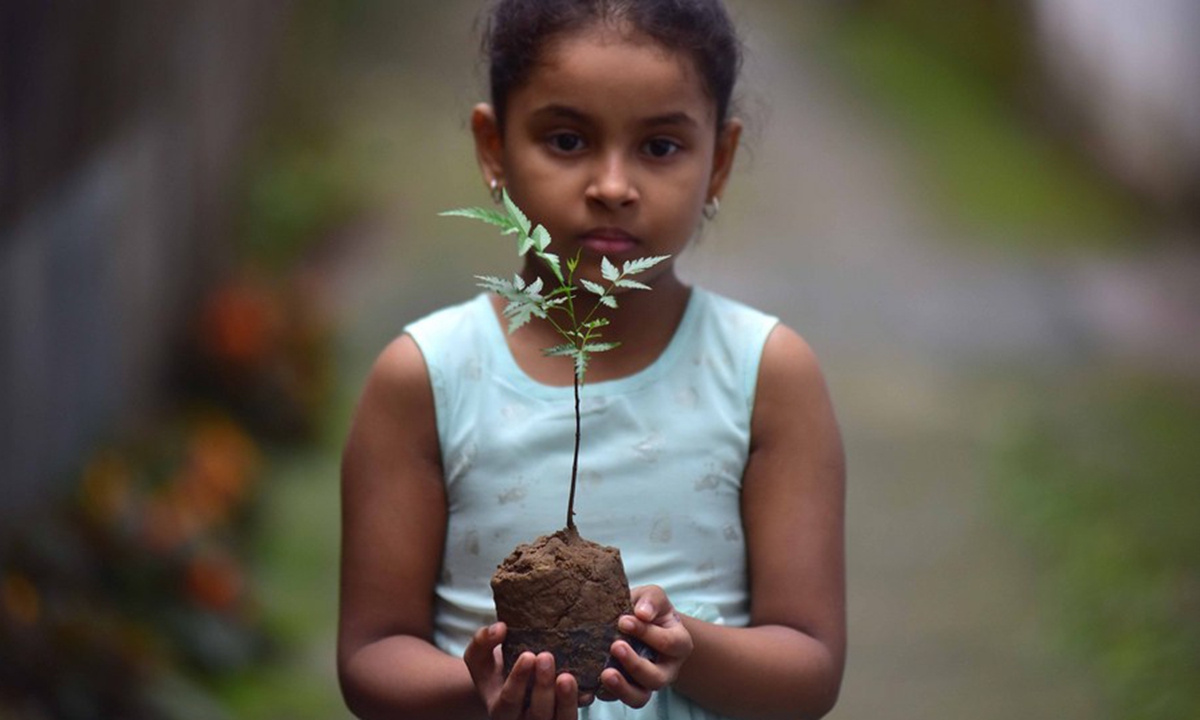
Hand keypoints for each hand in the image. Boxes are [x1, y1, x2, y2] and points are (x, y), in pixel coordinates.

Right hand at [463, 622, 582, 719]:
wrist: (507, 683)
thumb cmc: (493, 669)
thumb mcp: (478, 655)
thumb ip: (482, 642)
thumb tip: (499, 628)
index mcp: (500, 709)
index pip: (509, 701)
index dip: (518, 680)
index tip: (528, 655)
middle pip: (536, 714)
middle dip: (544, 688)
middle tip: (547, 657)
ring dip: (567, 701)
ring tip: (568, 677)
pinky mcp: (564, 716)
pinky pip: (573, 716)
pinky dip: (581, 703)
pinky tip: (588, 690)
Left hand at [597, 585, 693, 707]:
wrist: (633, 622)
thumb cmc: (647, 608)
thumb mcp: (652, 597)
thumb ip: (651, 600)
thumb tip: (642, 613)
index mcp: (679, 644)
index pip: (668, 643)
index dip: (646, 633)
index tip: (623, 621)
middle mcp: (666, 670)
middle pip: (657, 678)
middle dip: (636, 665)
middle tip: (615, 647)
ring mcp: (645, 684)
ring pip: (639, 697)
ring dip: (622, 688)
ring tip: (605, 674)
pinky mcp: (625, 690)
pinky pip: (616, 698)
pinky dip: (604, 693)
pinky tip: (590, 683)